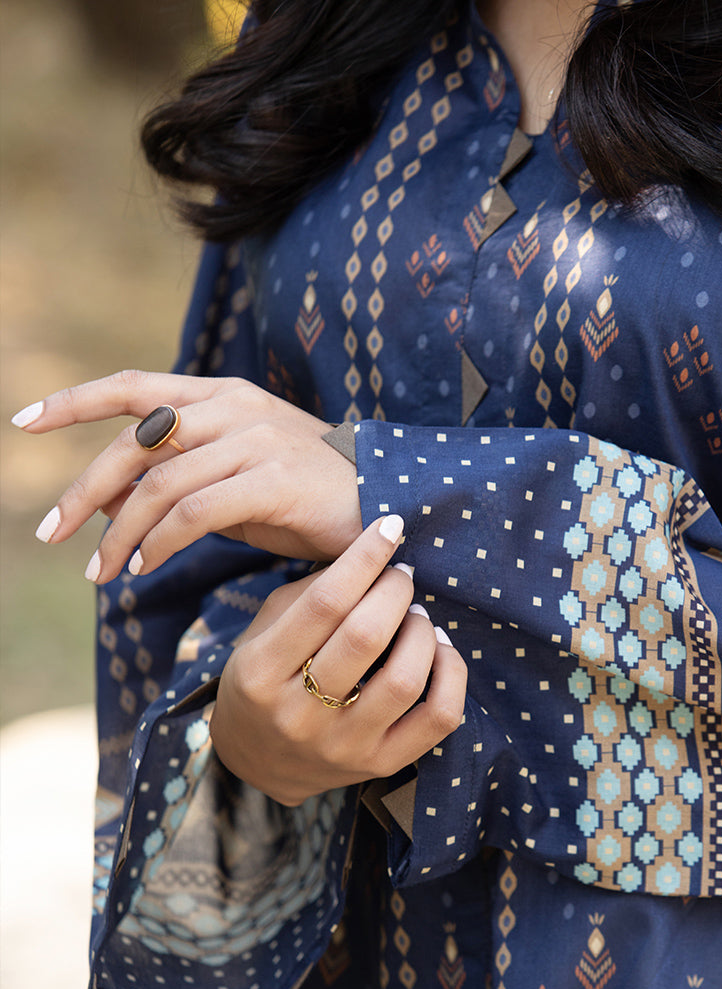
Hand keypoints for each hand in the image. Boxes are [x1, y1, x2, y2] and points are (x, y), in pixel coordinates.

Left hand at [13, 370, 361, 581]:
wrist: (391, 505)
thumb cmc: (311, 499)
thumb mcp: (237, 480)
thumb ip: (182, 479)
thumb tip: (114, 504)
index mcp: (222, 396)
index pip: (134, 387)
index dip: (74, 401)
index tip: (22, 421)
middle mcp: (234, 408)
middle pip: (135, 440)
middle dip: (84, 490)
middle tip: (51, 533)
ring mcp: (255, 440)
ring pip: (159, 483)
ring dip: (119, 533)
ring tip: (101, 574)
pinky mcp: (273, 481)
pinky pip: (194, 512)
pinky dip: (158, 543)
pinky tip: (144, 567)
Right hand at [209, 515, 466, 803]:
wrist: (256, 761)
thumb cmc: (264, 678)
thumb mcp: (264, 630)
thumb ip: (311, 592)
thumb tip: (373, 554)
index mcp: (260, 671)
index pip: (324, 603)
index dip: (365, 557)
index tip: (390, 526)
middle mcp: (299, 714)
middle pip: (366, 636)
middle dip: (395, 590)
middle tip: (401, 577)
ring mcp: (342, 745)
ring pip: (405, 678)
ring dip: (420, 630)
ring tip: (414, 614)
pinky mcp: (379, 764)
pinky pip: (438, 718)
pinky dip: (451, 673)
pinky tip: (438, 649)